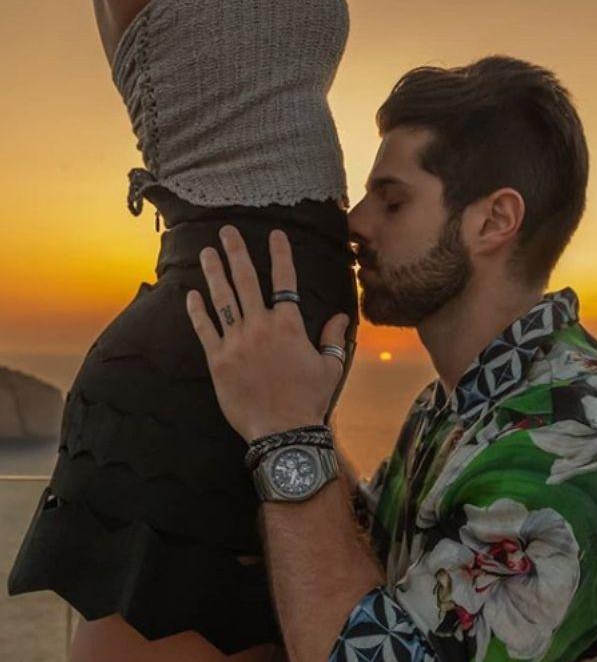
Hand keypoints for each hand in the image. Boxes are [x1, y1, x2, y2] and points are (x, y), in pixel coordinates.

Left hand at [185, 225, 350, 441]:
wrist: (282, 430)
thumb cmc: (310, 399)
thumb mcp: (331, 367)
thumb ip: (334, 338)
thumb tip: (340, 316)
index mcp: (289, 326)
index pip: (285, 281)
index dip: (280, 254)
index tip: (274, 234)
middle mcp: (261, 327)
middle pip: (246, 281)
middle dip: (236, 252)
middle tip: (226, 231)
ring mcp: (236, 342)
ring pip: (222, 299)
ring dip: (213, 273)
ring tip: (206, 253)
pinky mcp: (218, 360)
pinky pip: (205, 329)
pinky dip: (197, 310)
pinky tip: (191, 294)